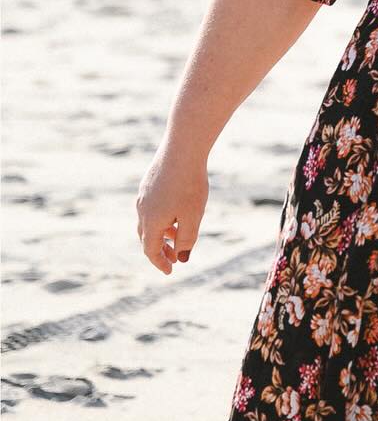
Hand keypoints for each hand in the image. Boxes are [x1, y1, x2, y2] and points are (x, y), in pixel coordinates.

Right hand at [135, 140, 208, 274]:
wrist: (182, 149)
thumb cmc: (189, 185)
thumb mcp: (192, 217)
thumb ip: (187, 240)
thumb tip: (182, 258)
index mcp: (151, 222)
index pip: (150, 250)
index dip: (160, 262)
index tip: (170, 271)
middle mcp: (142, 210)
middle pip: (146, 237)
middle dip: (160, 249)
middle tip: (174, 257)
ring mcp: (143, 195)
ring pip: (149, 221)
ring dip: (162, 233)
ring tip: (177, 235)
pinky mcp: (148, 183)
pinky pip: (151, 207)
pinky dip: (161, 217)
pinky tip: (176, 211)